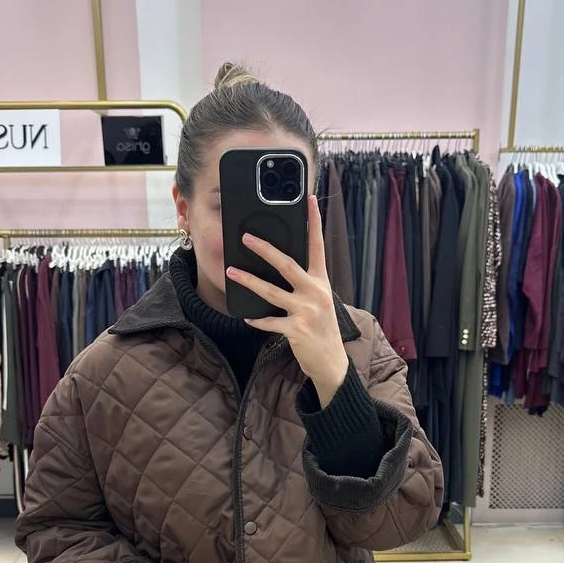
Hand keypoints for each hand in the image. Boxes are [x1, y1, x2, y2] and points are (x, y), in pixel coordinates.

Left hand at [225, 195, 349, 407]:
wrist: (332, 362)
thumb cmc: (321, 328)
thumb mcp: (319, 301)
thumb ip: (304, 283)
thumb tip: (280, 265)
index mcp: (321, 281)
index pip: (318, 246)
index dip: (314, 222)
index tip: (310, 200)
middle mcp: (315, 292)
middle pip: (287, 264)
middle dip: (265, 249)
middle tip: (246, 237)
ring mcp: (306, 311)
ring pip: (271, 292)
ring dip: (249, 281)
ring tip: (232, 272)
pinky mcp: (297, 330)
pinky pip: (270, 321)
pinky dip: (257, 320)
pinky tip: (247, 317)